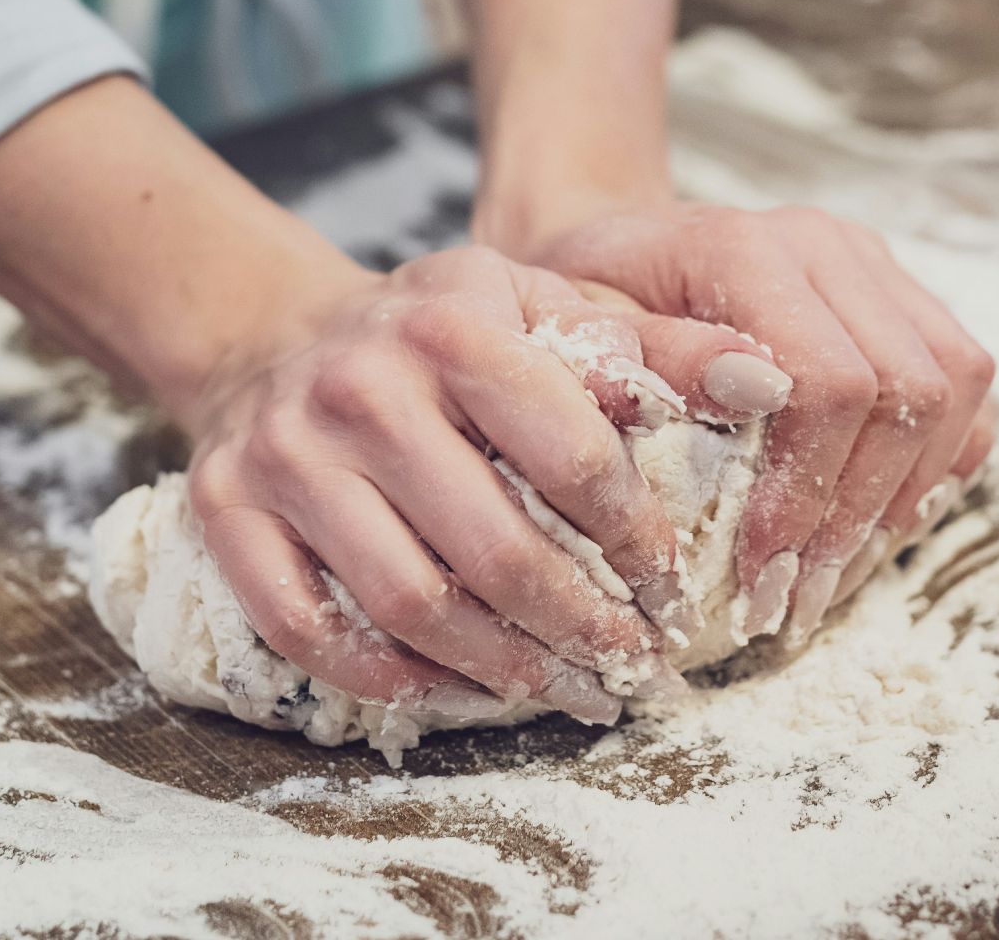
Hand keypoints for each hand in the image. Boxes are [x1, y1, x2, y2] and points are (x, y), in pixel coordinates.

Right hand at [180, 246, 771, 721]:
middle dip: (580, 628)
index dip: (638, 541)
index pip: (573, 455)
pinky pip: (308, 628)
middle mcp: (360, 384)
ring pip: (406, 602)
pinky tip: (452, 691)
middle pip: (494, 549)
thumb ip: (655, 346)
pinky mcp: (227, 510)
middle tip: (631, 670)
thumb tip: (771, 382)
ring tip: (560, 690)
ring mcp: (285, 452)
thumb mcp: (542, 308)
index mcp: (453, 322)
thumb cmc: (438, 336)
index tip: (674, 593)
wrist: (279, 336)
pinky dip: (387, 678)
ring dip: (498, 669)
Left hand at [510, 203, 996, 644]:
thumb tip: (752, 393)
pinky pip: (964, 387)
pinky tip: (869, 529)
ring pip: (955, 386)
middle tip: (795, 602)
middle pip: (907, 390)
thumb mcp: (577, 337)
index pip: (829, 380)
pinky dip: (933, 467)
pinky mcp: (903, 296)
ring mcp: (875, 266)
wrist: (611, 254)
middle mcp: (828, 245)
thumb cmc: (580, 307)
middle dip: (856, 516)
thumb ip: (653, 360)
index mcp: (744, 247)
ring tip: (831, 580)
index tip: (761, 576)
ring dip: (903, 500)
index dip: (806, 493)